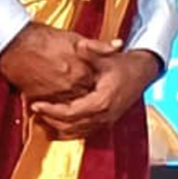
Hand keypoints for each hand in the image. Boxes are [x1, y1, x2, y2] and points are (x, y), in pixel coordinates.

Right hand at [0, 24, 110, 101]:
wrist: (15, 43)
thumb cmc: (44, 38)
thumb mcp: (76, 39)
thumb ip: (99, 46)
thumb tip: (119, 44)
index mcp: (82, 72)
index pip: (96, 85)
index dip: (94, 83)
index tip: (92, 81)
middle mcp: (70, 86)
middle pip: (83, 97)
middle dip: (83, 95)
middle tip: (77, 89)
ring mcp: (54, 94)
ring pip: (68, 105)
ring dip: (67, 102)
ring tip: (65, 94)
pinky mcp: (38, 99)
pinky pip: (50, 108)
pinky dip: (53, 105)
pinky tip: (53, 100)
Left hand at [30, 47, 161, 139]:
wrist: (142, 73)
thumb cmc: (123, 65)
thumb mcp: (107, 57)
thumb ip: (92, 51)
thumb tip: (81, 45)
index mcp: (102, 101)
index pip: (71, 112)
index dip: (51, 110)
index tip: (36, 104)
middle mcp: (104, 115)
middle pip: (70, 126)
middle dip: (50, 119)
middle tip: (35, 110)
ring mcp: (106, 121)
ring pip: (75, 133)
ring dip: (57, 126)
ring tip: (42, 116)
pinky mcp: (105, 123)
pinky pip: (82, 133)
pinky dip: (67, 130)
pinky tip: (56, 122)